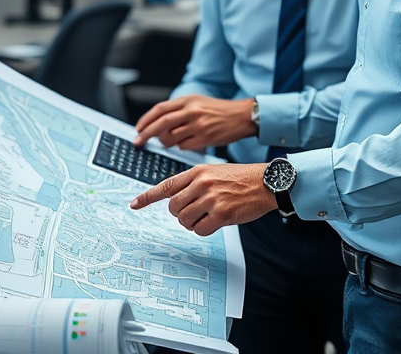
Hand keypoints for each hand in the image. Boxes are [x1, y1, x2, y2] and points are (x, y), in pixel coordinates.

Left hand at [129, 163, 273, 235]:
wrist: (267, 182)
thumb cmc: (241, 178)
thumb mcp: (213, 171)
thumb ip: (194, 182)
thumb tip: (176, 199)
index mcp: (197, 171)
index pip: (165, 185)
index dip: (147, 197)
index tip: (134, 205)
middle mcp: (200, 183)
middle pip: (173, 208)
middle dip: (181, 214)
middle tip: (196, 212)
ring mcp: (210, 198)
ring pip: (184, 220)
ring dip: (193, 223)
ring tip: (208, 215)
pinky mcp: (220, 213)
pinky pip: (200, 229)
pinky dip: (205, 229)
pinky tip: (216, 221)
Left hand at [133, 95, 256, 148]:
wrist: (241, 116)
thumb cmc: (217, 110)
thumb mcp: (197, 102)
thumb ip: (178, 110)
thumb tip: (155, 124)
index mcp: (187, 100)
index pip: (160, 109)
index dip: (146, 120)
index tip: (138, 129)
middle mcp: (192, 111)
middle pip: (161, 123)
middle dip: (146, 134)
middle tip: (138, 141)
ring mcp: (198, 125)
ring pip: (171, 137)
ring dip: (165, 142)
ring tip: (168, 141)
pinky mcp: (205, 138)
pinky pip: (183, 146)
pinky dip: (180, 146)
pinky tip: (185, 143)